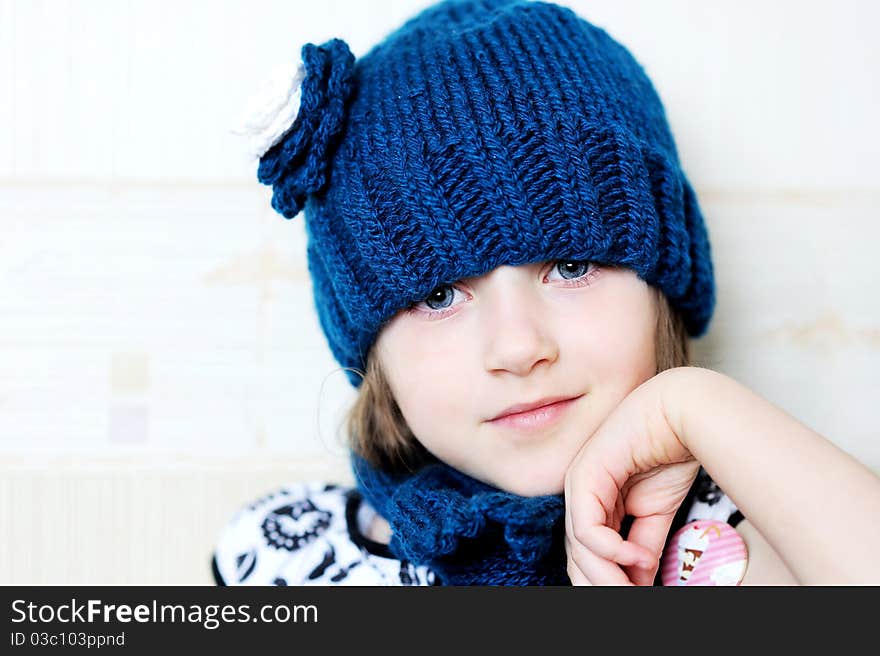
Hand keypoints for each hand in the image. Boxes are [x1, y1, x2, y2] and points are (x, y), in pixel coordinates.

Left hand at [564, 368, 700, 585]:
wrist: (685, 410)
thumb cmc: (672, 450)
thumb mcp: (656, 510)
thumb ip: (643, 544)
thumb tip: (638, 580)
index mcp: (595, 500)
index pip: (588, 553)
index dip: (609, 581)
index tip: (634, 598)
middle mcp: (581, 492)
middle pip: (579, 556)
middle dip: (604, 585)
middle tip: (630, 602)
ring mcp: (579, 481)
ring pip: (581, 546)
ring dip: (608, 575)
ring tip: (634, 590)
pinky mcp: (585, 473)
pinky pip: (587, 526)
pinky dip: (610, 548)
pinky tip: (636, 557)